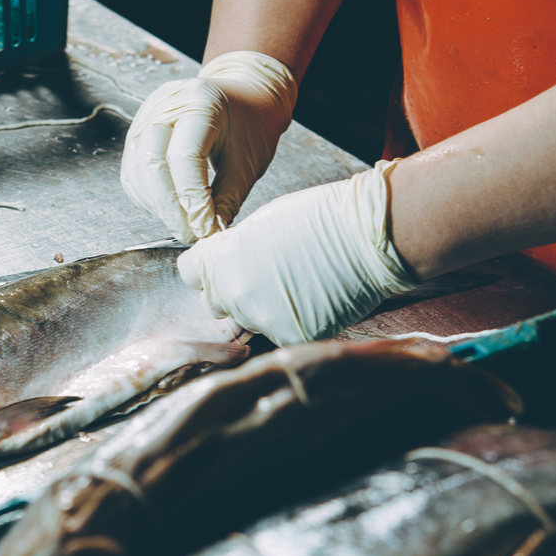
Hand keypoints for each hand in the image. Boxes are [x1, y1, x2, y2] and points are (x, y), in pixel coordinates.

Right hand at [120, 51, 296, 242]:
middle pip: (152, 162)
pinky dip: (146, 196)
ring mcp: (147, 116)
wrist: (244, 96)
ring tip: (181, 223)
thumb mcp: (248, 161)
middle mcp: (167, 105)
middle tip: (189, 233)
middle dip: (170, 207)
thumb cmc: (250, 123)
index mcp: (201, 103)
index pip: (184, 157)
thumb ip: (227, 198)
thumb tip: (209, 232)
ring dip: (156, 205)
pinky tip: (167, 208)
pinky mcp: (138, 130)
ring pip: (137, 169)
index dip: (191, 199)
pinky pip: (132, 170)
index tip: (204, 228)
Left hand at [177, 161, 417, 345]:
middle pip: (215, 301)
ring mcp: (261, 320)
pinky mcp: (290, 337)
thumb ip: (233, 250)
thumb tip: (226, 263)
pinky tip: (312, 299)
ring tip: (296, 284)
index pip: (189, 273)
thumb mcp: (260, 224)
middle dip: (232, 290)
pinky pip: (280, 333)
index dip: (206, 267)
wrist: (367, 237)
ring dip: (264, 307)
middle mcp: (232, 295)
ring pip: (248, 320)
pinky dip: (292, 320)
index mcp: (218, 262)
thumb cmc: (319, 219)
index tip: (220, 263)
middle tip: (265, 273)